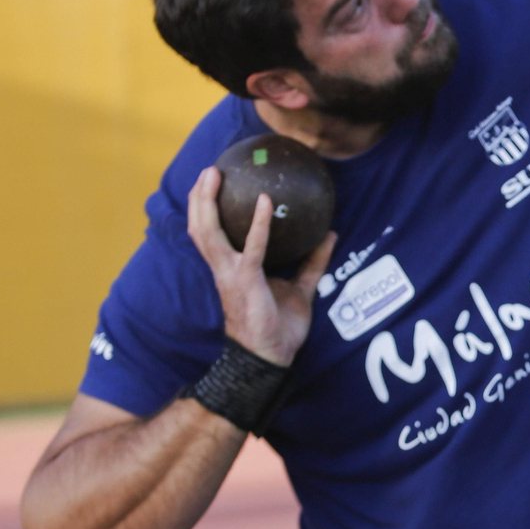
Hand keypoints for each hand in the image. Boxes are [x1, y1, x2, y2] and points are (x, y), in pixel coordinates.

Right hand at [186, 166, 336, 366]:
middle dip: (198, 198)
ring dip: (207, 203)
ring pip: (208, 233)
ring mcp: (231, 274)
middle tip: (209, 169)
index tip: (213, 183)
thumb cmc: (279, 327)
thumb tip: (331, 233)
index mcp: (231, 269)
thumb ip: (313, 261)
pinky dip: (258, 224)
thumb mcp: (301, 288)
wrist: (270, 359)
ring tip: (214, 175)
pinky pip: (252, 248)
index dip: (207, 209)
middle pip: (199, 228)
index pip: (212, 234)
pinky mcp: (246, 281)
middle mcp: (224, 268)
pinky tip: (265, 202)